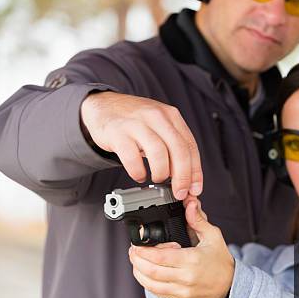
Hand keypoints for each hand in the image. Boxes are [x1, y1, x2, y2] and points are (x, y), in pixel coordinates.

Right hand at [81, 91, 202, 199]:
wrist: (103, 105)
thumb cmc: (134, 120)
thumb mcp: (159, 125)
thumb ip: (173, 146)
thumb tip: (186, 178)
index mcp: (171, 116)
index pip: (190, 146)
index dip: (195, 172)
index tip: (194, 189)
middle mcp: (156, 117)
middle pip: (178, 150)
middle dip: (182, 177)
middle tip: (179, 192)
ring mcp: (137, 123)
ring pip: (158, 153)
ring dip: (161, 173)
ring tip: (157, 179)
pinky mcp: (118, 132)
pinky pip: (132, 157)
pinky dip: (138, 172)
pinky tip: (139, 175)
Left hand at [129, 197, 234, 297]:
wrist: (230, 287)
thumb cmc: (221, 262)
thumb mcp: (213, 237)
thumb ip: (198, 220)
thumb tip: (190, 204)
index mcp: (192, 260)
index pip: (159, 257)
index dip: (144, 251)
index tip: (138, 244)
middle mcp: (185, 277)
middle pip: (150, 271)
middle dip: (136, 260)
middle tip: (133, 251)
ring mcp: (181, 291)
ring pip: (150, 284)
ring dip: (138, 272)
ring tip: (137, 261)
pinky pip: (157, 292)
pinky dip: (147, 282)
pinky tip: (146, 273)